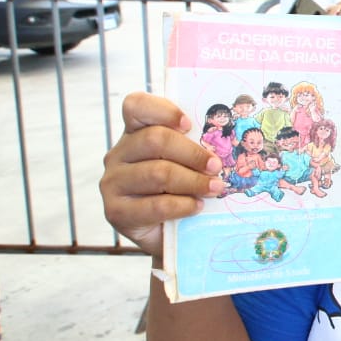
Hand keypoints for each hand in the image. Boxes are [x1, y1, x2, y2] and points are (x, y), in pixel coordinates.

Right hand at [98, 92, 224, 256]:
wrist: (168, 235)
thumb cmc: (182, 189)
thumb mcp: (188, 163)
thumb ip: (195, 146)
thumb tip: (227, 139)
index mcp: (134, 133)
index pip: (135, 106)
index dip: (163, 111)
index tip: (190, 124)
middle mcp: (118, 154)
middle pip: (154, 140)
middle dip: (192, 153)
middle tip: (217, 166)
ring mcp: (113, 183)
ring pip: (157, 173)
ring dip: (193, 181)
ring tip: (215, 188)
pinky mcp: (116, 212)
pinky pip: (155, 205)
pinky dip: (183, 205)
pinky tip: (197, 206)